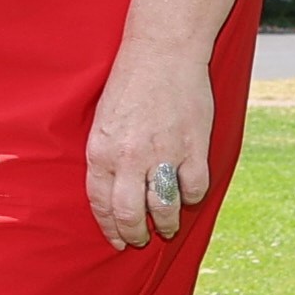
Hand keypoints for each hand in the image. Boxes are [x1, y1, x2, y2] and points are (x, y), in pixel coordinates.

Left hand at [87, 40, 218, 250]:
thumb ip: (106, 156)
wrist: (162, 54)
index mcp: (100, 151)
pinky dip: (192, 198)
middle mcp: (129, 158)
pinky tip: (188, 197)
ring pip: (164, 208)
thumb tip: (112, 190)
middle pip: (130, 214)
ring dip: (167, 224)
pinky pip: (194, 188)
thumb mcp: (103, 122)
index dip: (109, 227)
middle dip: (135, 234)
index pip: (101, 204)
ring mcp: (163, 154)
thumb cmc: (129, 85)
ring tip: (168, 227)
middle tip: (141, 240)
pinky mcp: (193, 148)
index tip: (117, 240)